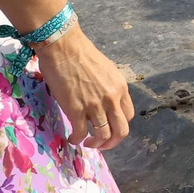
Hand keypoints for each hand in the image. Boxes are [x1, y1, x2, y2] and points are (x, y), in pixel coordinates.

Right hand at [35, 27, 134, 150]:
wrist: (65, 48)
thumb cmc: (82, 55)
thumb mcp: (107, 72)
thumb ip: (109, 88)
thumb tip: (104, 101)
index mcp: (121, 88)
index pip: (128, 115)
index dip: (119, 125)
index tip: (109, 127)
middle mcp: (112, 99)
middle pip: (121, 130)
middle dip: (112, 142)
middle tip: (102, 144)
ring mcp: (95, 105)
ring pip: (103, 135)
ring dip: (96, 144)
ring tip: (87, 142)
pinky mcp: (77, 110)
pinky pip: (81, 133)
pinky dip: (77, 140)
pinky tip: (72, 138)